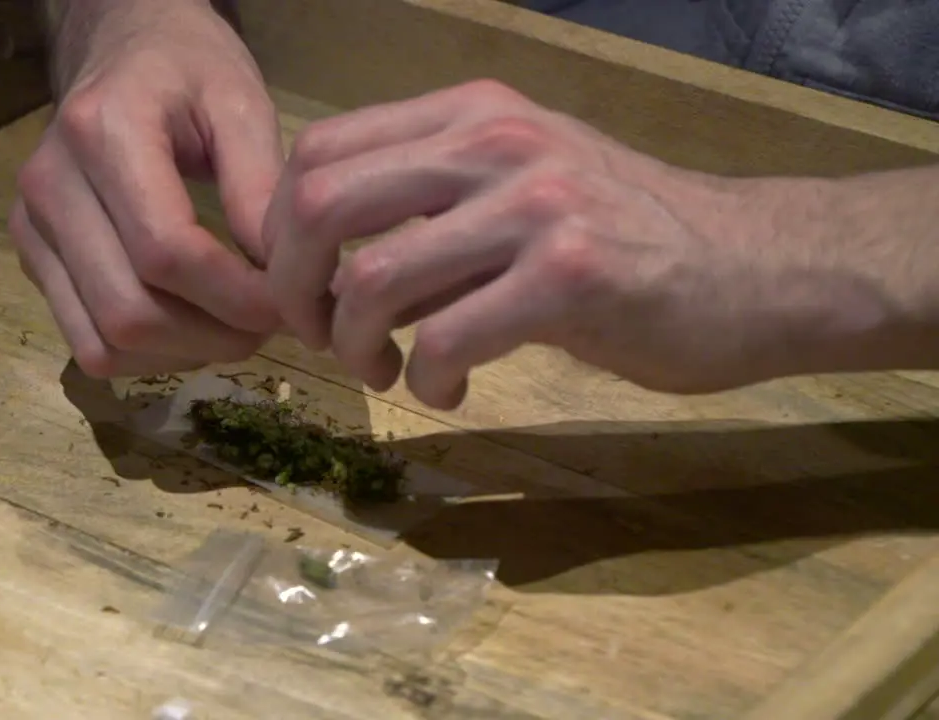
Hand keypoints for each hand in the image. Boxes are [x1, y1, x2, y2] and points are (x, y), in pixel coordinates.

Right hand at [10, 0, 283, 377]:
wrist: (122, 49)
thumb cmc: (188, 69)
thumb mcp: (240, 103)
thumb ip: (259, 186)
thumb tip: (281, 278)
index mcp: (102, 132)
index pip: (166, 252)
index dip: (235, 297)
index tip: (290, 305)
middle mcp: (50, 185)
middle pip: (128, 311)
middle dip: (213, 336)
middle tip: (270, 324)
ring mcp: (31, 227)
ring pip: (103, 342)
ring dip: (182, 355)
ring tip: (235, 326)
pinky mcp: (31, 258)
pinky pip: (87, 344)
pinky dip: (148, 356)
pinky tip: (192, 325)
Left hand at [264, 80, 878, 407]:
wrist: (752, 267)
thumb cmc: (625, 236)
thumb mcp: (516, 192)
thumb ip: (426, 213)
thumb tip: (324, 271)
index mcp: (470, 114)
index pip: (320, 149)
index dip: (279, 230)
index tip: (300, 286)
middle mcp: (493, 141)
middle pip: (320, 204)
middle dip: (295, 289)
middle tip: (320, 336)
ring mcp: (533, 203)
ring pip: (370, 278)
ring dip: (353, 344)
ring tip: (386, 371)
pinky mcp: (570, 275)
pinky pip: (445, 338)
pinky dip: (426, 381)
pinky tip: (447, 391)